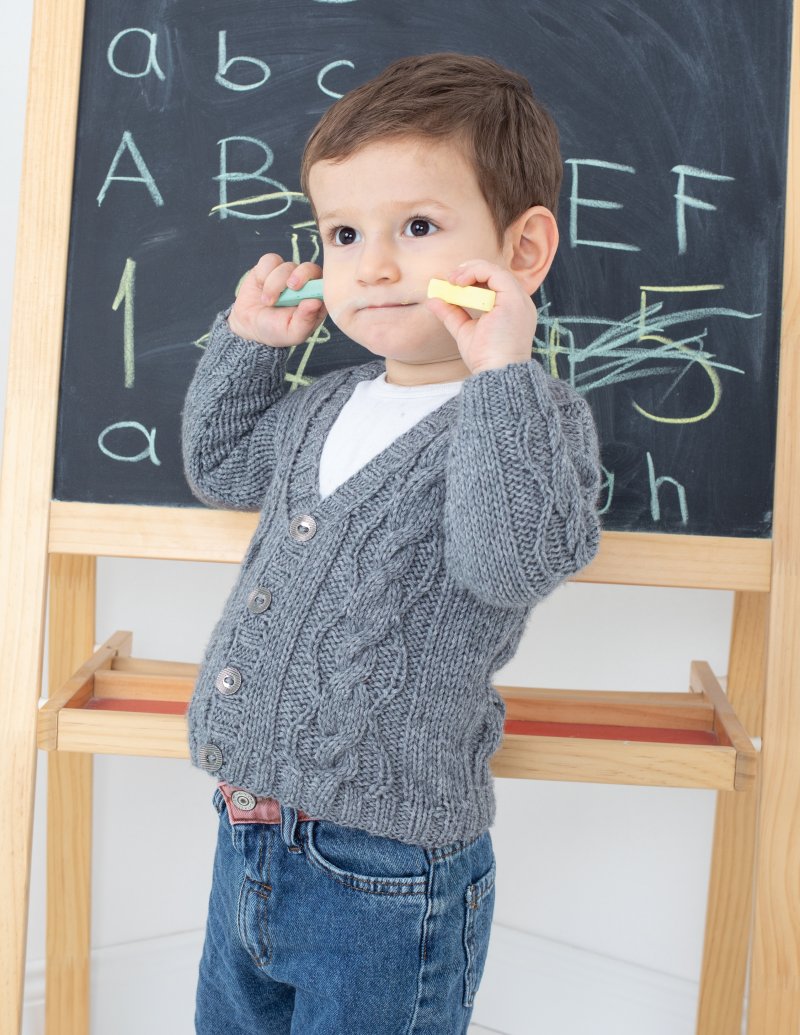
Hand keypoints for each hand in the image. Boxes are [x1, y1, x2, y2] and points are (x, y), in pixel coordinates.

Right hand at [227, 253, 325, 346]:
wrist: (249, 325)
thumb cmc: (276, 330)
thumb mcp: (293, 333)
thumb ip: (306, 320)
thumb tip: (316, 302)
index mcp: (316, 299)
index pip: (326, 284)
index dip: (318, 285)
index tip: (308, 296)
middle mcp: (305, 283)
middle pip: (310, 268)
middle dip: (300, 275)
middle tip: (291, 287)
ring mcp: (288, 273)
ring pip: (287, 266)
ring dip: (274, 284)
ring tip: (267, 302)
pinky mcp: (271, 265)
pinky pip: (269, 260)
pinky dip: (263, 274)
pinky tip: (261, 287)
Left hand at [424, 260, 536, 374]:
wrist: (496, 373)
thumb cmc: (484, 358)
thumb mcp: (464, 330)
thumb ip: (451, 313)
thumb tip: (433, 299)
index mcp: (511, 309)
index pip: (494, 284)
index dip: (473, 278)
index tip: (452, 283)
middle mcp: (519, 303)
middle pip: (495, 274)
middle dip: (470, 270)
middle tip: (450, 278)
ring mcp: (519, 300)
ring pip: (496, 270)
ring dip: (471, 270)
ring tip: (453, 279)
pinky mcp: (514, 300)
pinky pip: (496, 274)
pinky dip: (476, 272)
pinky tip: (460, 282)